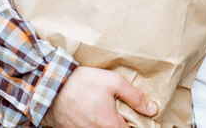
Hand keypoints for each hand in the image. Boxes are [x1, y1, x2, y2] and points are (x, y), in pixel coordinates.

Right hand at [44, 66, 158, 127]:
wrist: (52, 85)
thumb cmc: (83, 82)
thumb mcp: (114, 82)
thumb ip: (135, 97)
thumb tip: (152, 109)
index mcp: (111, 126)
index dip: (136, 125)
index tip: (135, 116)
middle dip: (121, 123)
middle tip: (118, 111)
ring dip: (106, 123)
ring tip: (102, 110)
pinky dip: (92, 124)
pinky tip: (90, 112)